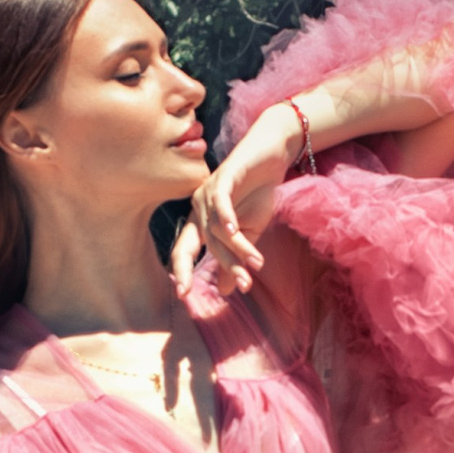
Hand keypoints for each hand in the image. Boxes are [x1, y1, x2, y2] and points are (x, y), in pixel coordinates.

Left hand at [189, 116, 294, 292]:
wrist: (271, 156)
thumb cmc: (258, 193)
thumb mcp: (249, 233)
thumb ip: (236, 258)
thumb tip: (228, 291)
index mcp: (200, 222)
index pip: (184, 250)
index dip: (182, 272)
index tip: (183, 296)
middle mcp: (198, 207)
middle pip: (206, 244)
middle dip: (227, 266)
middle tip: (243, 285)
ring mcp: (208, 191)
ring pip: (218, 228)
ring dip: (240, 248)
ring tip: (258, 263)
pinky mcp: (224, 176)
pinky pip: (221, 201)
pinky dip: (227, 217)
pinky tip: (234, 231)